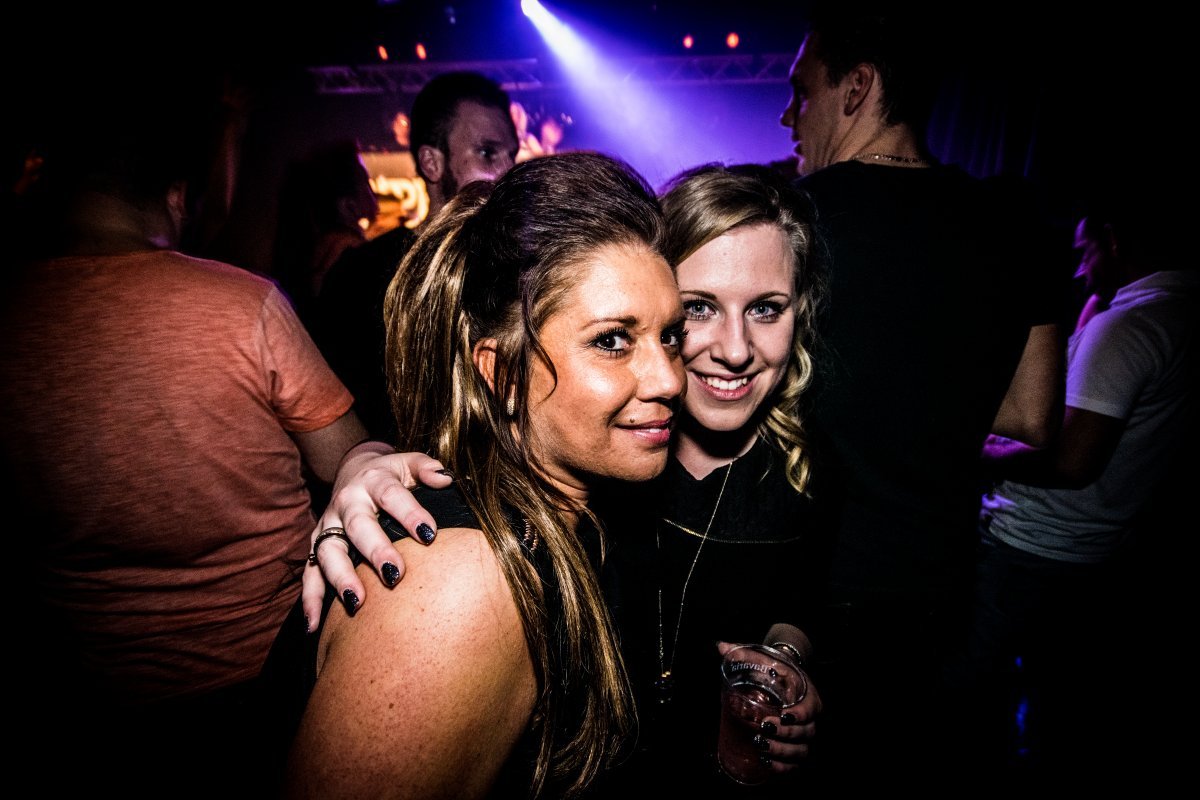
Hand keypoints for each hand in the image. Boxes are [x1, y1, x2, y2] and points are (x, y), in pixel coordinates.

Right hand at [302, 442, 451, 629]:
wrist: (354, 471)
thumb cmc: (392, 475)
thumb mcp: (408, 463)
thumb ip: (427, 468)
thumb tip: (446, 478)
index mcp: (374, 480)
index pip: (391, 495)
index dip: (409, 513)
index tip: (429, 534)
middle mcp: (347, 502)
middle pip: (358, 526)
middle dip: (375, 550)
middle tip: (395, 574)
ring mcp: (329, 525)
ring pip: (329, 551)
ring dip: (340, 577)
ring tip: (357, 602)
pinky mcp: (317, 545)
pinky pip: (309, 573)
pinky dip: (310, 599)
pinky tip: (314, 625)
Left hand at [717, 640, 820, 772]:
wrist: (783, 680)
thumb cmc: (773, 670)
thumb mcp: (762, 658)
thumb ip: (743, 652)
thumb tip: (721, 647)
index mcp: (807, 696)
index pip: (810, 709)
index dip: (800, 715)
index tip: (783, 714)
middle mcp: (809, 718)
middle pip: (806, 732)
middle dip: (785, 734)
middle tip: (764, 728)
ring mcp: (803, 735)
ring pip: (801, 751)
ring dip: (783, 751)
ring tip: (762, 745)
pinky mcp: (795, 748)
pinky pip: (795, 764)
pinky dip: (784, 767)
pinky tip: (768, 763)